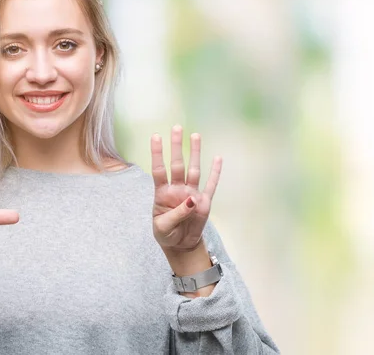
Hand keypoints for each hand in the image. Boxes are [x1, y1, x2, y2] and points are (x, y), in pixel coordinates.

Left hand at [151, 125, 221, 251]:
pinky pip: (211, 185)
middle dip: (177, 146)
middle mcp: (177, 189)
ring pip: (194, 169)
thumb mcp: (163, 228)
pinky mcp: (204, 202)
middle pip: (177, 164)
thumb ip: (176, 214)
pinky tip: (217, 158)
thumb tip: (192, 200)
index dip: (157, 154)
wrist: (180, 245)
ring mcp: (191, 194)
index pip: (159, 170)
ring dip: (195, 153)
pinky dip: (215, 172)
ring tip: (195, 135)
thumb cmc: (166, 233)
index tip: (156, 136)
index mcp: (162, 193)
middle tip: (177, 128)